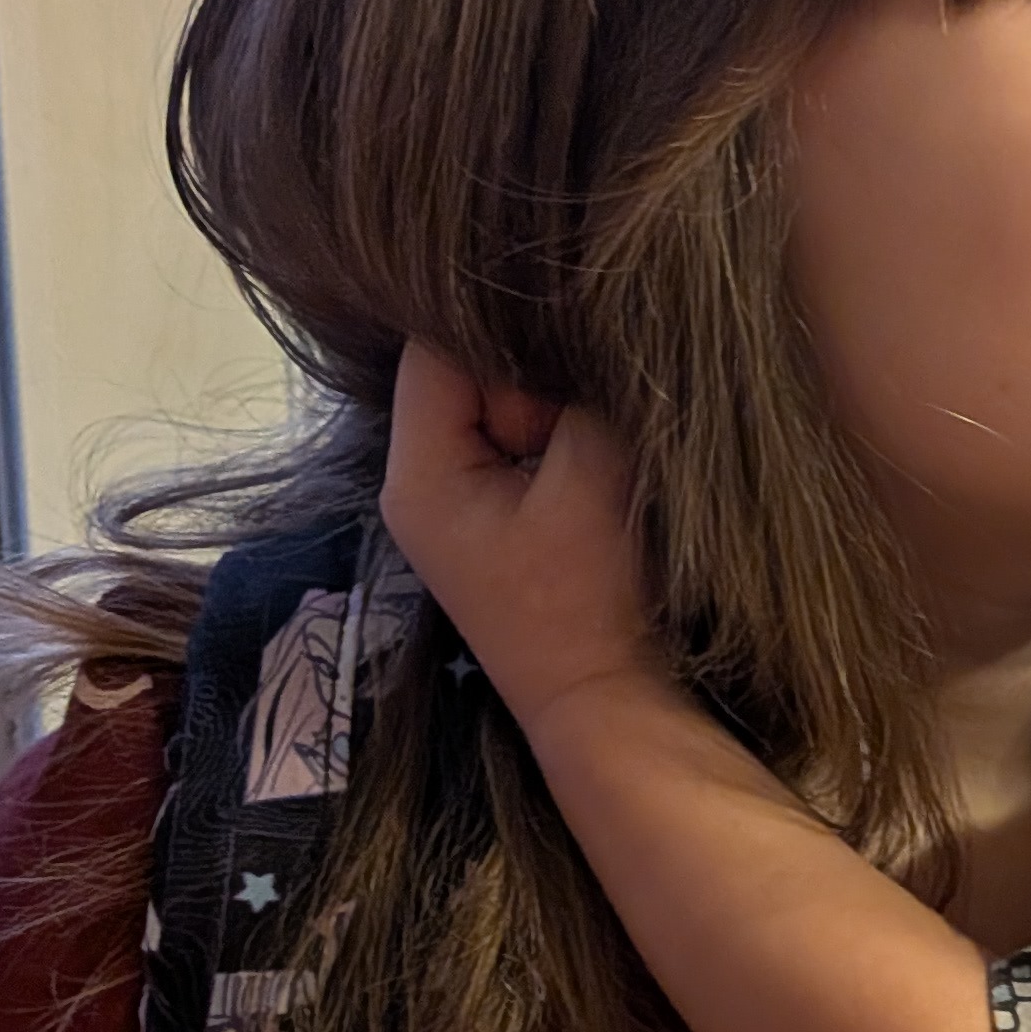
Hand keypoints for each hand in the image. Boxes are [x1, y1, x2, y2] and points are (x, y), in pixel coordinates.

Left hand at [381, 341, 656, 737]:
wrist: (612, 703)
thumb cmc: (596, 600)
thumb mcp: (596, 471)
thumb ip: (579, 387)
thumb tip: (583, 327)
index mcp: (419, 472)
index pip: (436, 344)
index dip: (506, 336)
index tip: (568, 361)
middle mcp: (418, 482)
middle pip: (466, 373)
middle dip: (534, 384)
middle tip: (584, 437)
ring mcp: (455, 503)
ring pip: (502, 407)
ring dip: (553, 416)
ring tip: (592, 467)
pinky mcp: (493, 518)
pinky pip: (519, 445)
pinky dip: (557, 447)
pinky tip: (588, 484)